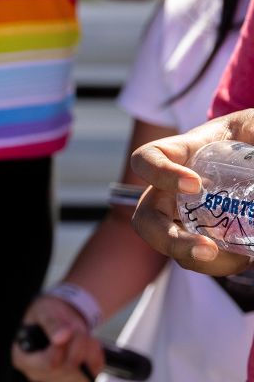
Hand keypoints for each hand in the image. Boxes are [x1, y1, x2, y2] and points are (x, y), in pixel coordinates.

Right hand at [11, 295, 102, 380]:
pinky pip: (94, 372)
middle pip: (66, 369)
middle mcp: (39, 373)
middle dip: (77, 346)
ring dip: (88, 351)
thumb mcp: (45, 311)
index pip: (47, 364)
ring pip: (81, 374)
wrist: (60, 319)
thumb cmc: (47, 314)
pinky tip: (90, 344)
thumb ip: (52, 324)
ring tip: (84, 334)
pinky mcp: (76, 379)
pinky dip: (96, 357)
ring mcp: (58, 379)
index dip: (61, 349)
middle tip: (78, 328)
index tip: (68, 331)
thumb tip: (61, 338)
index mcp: (23, 358)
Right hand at [130, 110, 253, 275]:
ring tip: (237, 260)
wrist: (247, 152)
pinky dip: (219, 264)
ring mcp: (181, 215)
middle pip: (146, 219)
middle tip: (207, 248)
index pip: (147, 160)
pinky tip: (245, 258)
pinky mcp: (200, 235)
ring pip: (170, 244)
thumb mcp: (251, 126)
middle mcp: (168, 190)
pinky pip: (197, 258)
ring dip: (197, 259)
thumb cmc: (244, 134)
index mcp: (176, 155)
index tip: (195, 185)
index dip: (159, 174)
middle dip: (169, 240)